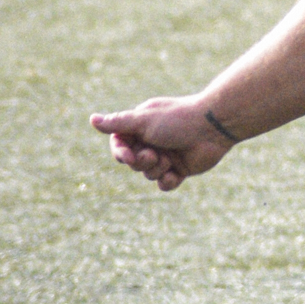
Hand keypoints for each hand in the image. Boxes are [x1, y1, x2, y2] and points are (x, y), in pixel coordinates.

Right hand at [89, 98, 233, 192]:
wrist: (213, 127)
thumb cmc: (177, 120)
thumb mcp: (143, 120)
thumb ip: (118, 123)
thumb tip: (92, 119)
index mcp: (140, 127)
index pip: (119, 145)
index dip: (120, 154)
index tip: (127, 157)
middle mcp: (151, 141)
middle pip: (132, 162)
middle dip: (141, 162)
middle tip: (153, 154)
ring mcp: (166, 155)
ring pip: (148, 174)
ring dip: (157, 169)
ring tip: (169, 158)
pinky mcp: (180, 169)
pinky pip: (165, 184)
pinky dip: (168, 181)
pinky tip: (175, 174)